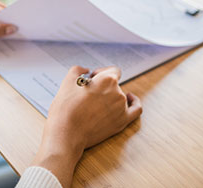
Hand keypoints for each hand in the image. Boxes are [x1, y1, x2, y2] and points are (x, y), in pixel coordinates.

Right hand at [33, 66, 141, 187]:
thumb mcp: (68, 81)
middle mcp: (118, 92)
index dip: (102, 72)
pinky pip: (136, 109)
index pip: (112, 70)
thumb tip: (86, 71)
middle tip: (88, 94)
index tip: (93, 78)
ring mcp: (121, 108)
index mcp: (107, 80)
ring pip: (119, 95)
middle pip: (114, 84)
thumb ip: (78, 70)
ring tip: (95, 103)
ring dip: (109, 96)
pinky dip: (134, 102)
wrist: (66, 134)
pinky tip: (130, 99)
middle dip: (102, 86)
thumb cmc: (66, 108)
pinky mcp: (122, 122)